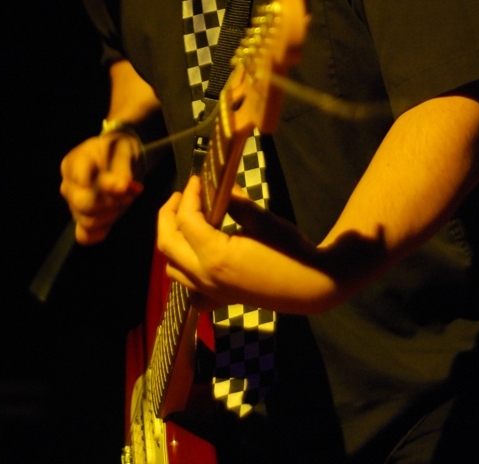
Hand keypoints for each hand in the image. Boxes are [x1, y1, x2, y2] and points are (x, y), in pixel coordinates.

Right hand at [60, 132, 142, 244]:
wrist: (120, 158)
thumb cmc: (119, 151)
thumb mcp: (124, 151)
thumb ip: (122, 169)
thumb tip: (122, 187)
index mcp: (74, 162)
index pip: (83, 178)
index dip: (106, 185)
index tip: (125, 185)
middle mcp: (68, 185)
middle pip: (81, 203)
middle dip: (109, 202)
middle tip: (128, 194)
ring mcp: (72, 205)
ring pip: (86, 220)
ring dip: (111, 214)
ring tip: (124, 200)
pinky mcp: (81, 219)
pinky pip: (84, 235)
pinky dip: (100, 232)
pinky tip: (113, 219)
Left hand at [157, 176, 321, 311]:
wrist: (311, 286)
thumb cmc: (289, 250)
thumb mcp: (261, 219)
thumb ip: (234, 202)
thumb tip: (220, 186)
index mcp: (214, 256)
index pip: (186, 219)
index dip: (189, 195)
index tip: (197, 179)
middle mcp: (205, 277)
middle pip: (167, 243)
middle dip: (169, 215)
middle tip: (182, 196)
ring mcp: (210, 292)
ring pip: (172, 267)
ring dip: (173, 241)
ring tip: (187, 221)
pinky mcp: (219, 299)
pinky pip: (188, 288)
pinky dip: (185, 271)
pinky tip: (196, 256)